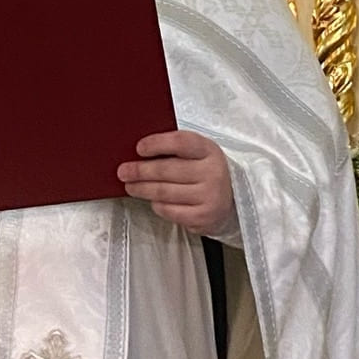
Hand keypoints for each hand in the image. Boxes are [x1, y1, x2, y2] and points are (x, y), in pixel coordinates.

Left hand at [118, 130, 235, 235]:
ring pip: (165, 192)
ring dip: (142, 189)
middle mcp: (212, 173)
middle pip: (167, 170)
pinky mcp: (203, 216)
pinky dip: (157, 205)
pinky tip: (153, 201)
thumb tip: (140, 153)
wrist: (234, 199)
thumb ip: (176, 150)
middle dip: (140, 171)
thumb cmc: (208, 173)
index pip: (181, 143)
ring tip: (131, 187)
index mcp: (210, 151)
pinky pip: (170, 210)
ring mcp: (209, 196)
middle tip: (124, 171)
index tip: (140, 148)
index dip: (157, 144)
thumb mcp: (200, 155)